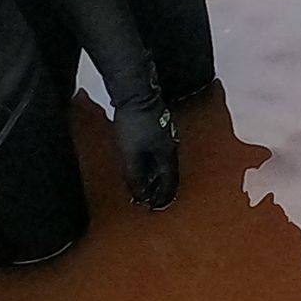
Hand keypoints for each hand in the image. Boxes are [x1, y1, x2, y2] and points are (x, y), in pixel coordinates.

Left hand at [112, 94, 179, 209]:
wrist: (135, 94)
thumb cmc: (134, 121)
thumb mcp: (131, 154)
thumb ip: (135, 175)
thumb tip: (139, 194)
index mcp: (167, 154)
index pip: (169, 182)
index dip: (163, 196)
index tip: (156, 206)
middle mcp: (170, 146)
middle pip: (168, 173)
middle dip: (160, 188)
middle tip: (152, 200)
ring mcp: (164, 136)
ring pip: (163, 162)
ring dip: (155, 176)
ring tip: (147, 185)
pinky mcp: (156, 128)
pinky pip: (157, 152)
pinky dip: (151, 164)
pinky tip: (143, 163)